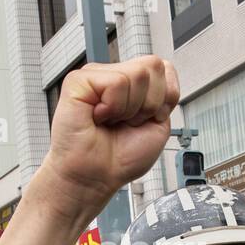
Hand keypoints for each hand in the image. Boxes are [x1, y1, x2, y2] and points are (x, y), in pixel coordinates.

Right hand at [37, 56, 180, 218]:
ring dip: (131, 108)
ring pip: (138, 74)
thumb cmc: (120, 158)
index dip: (164, 98)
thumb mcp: (159, 124)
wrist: (96, 178)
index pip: (164, 68)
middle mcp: (113, 76)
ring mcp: (96, 76)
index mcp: (132, 85)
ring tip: (112, 121)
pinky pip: (116, 82)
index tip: (145, 121)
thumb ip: (166, 93)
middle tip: (126, 122)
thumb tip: (161, 67)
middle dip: (150, 103)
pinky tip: (99, 118)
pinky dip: (114, 107)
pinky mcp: (78, 81)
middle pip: (154, 66)